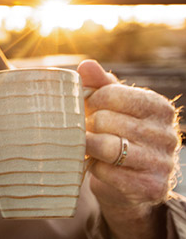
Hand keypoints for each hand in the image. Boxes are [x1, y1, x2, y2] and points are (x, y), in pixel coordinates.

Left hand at [79, 60, 180, 237]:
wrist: (127, 181)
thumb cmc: (116, 133)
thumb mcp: (110, 105)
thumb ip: (99, 84)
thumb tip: (86, 66)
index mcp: (159, 107)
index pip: (112, 94)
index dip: (91, 101)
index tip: (88, 108)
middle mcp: (167, 133)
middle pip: (107, 120)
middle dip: (88, 126)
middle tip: (85, 130)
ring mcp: (163, 162)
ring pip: (108, 146)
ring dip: (89, 146)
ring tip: (86, 144)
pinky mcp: (153, 187)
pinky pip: (110, 173)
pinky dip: (96, 169)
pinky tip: (98, 165)